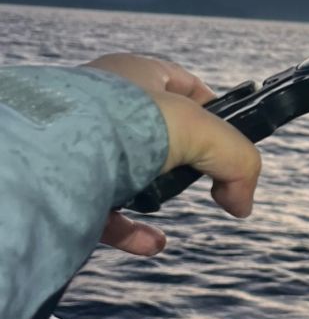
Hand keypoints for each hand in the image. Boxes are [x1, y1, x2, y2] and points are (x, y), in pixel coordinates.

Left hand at [85, 54, 261, 256]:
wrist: (57, 153)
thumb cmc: (130, 124)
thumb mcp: (207, 135)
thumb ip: (240, 164)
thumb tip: (242, 204)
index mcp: (136, 74)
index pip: (182, 85)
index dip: (212, 109)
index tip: (230, 138)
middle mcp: (105, 103)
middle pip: (157, 132)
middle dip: (182, 159)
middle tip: (204, 179)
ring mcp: (82, 143)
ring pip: (128, 172)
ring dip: (155, 195)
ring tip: (169, 205)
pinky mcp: (66, 185)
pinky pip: (104, 210)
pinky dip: (132, 229)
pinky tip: (153, 243)